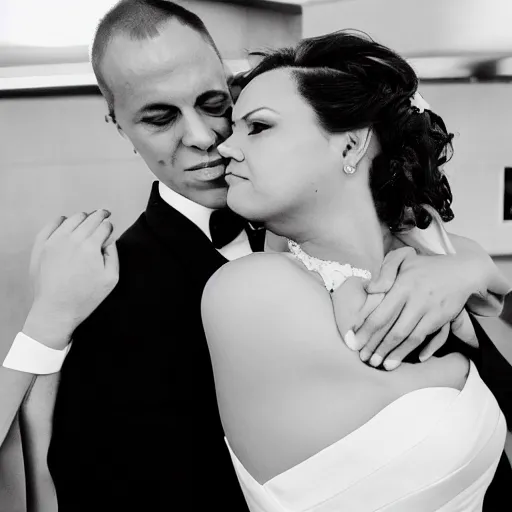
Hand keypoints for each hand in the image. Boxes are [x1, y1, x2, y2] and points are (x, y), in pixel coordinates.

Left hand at [22, 210, 118, 348]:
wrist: (56, 310)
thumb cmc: (84, 297)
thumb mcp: (111, 279)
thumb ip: (113, 255)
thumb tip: (109, 240)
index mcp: (91, 247)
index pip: (104, 225)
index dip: (109, 226)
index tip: (110, 228)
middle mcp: (72, 239)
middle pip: (89, 219)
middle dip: (99, 216)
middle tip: (104, 215)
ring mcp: (54, 241)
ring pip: (72, 219)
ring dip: (83, 217)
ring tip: (87, 220)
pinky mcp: (41, 246)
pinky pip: (51, 224)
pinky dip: (61, 221)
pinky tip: (65, 222)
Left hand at [342, 247, 477, 369]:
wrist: (461, 271)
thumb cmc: (424, 266)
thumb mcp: (402, 258)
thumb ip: (385, 271)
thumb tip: (370, 289)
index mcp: (402, 285)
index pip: (381, 313)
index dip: (366, 331)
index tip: (354, 343)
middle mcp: (416, 299)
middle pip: (394, 330)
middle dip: (377, 347)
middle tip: (365, 360)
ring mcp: (430, 310)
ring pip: (411, 337)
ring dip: (396, 354)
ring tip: (382, 365)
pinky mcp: (443, 318)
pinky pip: (431, 338)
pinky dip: (422, 350)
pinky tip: (414, 360)